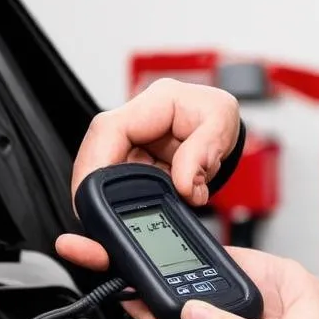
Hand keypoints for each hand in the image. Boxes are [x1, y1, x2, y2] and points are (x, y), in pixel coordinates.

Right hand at [56, 78, 239, 271]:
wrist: (226, 128)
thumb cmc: (220, 118)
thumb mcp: (222, 128)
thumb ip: (203, 156)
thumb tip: (182, 184)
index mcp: (158, 101)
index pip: (109, 129)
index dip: (94, 162)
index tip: (92, 193)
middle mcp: (139, 117)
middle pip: (99, 152)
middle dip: (101, 187)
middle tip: (111, 217)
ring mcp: (133, 138)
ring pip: (107, 170)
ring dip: (123, 195)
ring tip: (147, 207)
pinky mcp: (134, 155)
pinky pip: (122, 180)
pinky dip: (134, 197)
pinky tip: (150, 203)